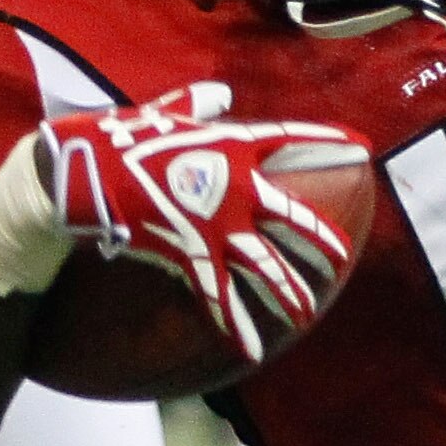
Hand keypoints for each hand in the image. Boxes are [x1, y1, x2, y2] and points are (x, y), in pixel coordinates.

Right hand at [14, 81, 370, 364]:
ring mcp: (216, 225)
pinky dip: (232, 325)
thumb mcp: (163, 109)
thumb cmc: (121, 136)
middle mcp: (235, 188)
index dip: (327, 138)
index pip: (289, 138)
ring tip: (307, 314)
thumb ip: (198, 102)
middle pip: (290, 216)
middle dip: (320, 238)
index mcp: (232, 146)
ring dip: (286, 292)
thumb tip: (221, 94)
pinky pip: (216, 295)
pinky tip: (250, 351)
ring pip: (263, 266)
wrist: (83, 171)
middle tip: (344, 257)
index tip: (362, 144)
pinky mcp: (189, 253)